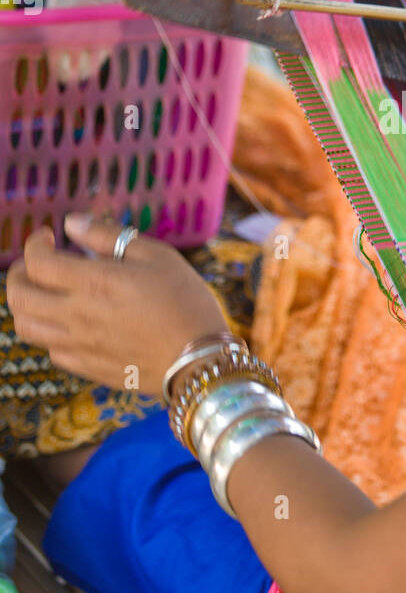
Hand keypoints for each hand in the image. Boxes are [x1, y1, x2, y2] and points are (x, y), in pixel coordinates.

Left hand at [7, 216, 226, 396]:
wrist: (200, 360)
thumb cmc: (186, 301)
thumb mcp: (157, 256)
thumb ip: (110, 237)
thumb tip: (73, 224)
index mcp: (93, 283)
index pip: (37, 262)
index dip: (35, 244)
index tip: (49, 237)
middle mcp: (77, 315)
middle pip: (18, 296)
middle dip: (18, 274)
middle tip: (36, 265)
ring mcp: (79, 346)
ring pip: (26, 327)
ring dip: (27, 306)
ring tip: (46, 295)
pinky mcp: (88, 368)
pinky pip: (51, 351)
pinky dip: (50, 333)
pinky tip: (70, 323)